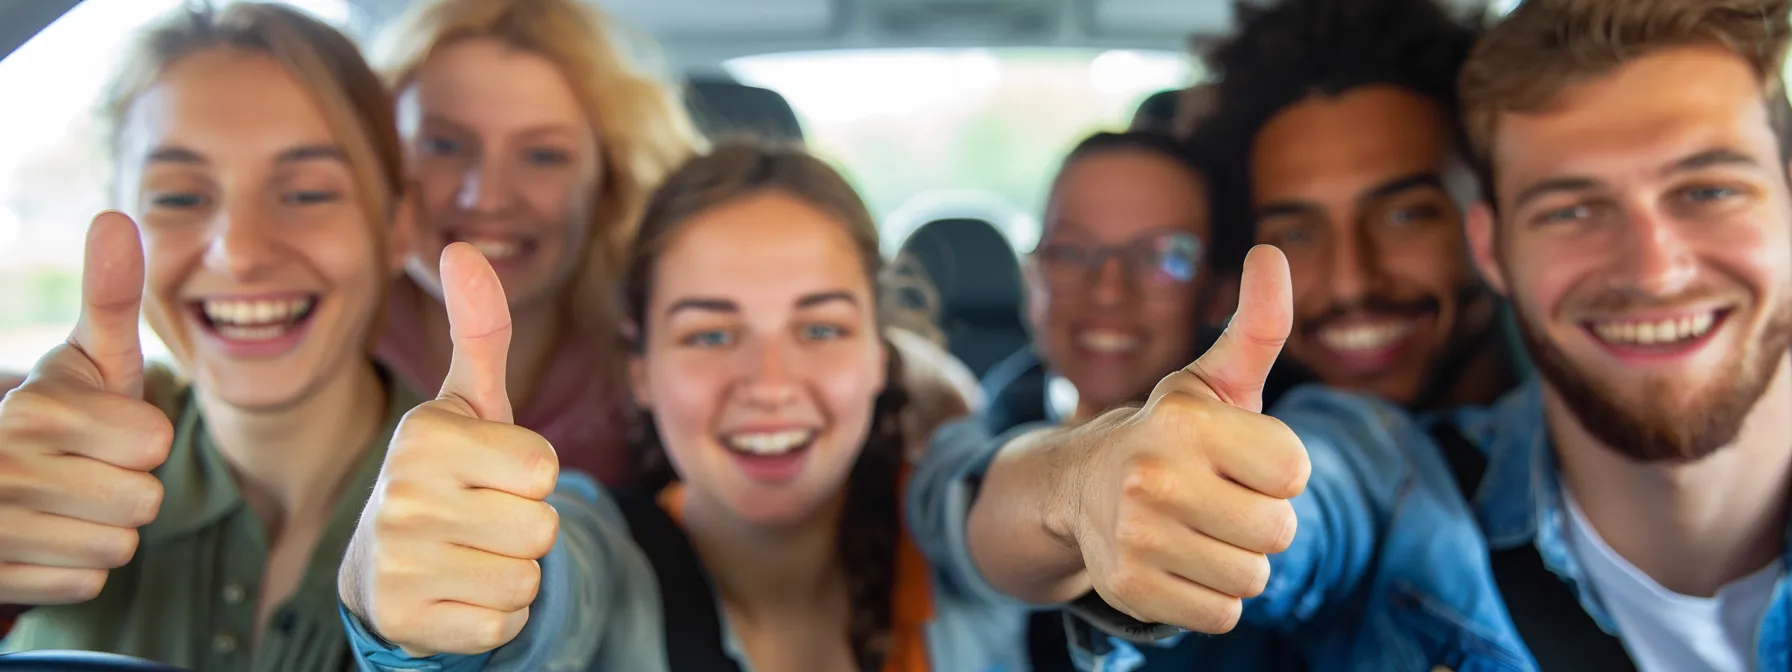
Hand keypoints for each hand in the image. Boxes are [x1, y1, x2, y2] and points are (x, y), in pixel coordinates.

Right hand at [0, 212, 172, 605]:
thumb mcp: (88, 359)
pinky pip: (88, 582)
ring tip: (68, 499)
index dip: (143, 438)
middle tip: (88, 467)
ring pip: (119, 547)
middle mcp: (5, 466)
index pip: (154, 443)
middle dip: (130, 486)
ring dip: (106, 528)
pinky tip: (47, 535)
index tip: (104, 427)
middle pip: (144, 501)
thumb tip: (116, 218)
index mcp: (36, 408)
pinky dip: (76, 566)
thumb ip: (111, 297)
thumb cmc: (62, 413)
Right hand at [341, 243, 559, 656]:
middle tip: (479, 519)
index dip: (530, 475)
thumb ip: (480, 331)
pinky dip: (491, 616)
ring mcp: (399, 561)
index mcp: (424, 435)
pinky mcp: (406, 620)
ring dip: (510, 571)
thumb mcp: (468, 405)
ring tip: (467, 553)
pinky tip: (454, 592)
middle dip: (525, 527)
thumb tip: (465, 247)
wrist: (383, 567)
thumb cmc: (446, 474)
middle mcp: (401, 495)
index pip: (544, 466)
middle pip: (542, 526)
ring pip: (527, 577)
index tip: (488, 473)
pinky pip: (503, 623)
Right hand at [1064, 245, 1309, 633]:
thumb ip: (1257, 325)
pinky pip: (1222, 615)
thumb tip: (1273, 250)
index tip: (1240, 459)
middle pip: (1278, 530)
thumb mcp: (1214, 381)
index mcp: (1184, 421)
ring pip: (1252, 577)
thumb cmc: (1172, 434)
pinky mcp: (1128, 588)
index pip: (1295, 471)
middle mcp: (1153, 476)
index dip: (1277, 469)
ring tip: (1197, 530)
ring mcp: (1136, 535)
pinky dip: (1211, 597)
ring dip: (1235, 560)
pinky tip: (1179, 562)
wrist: (1080, 487)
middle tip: (1216, 499)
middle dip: (1259, 519)